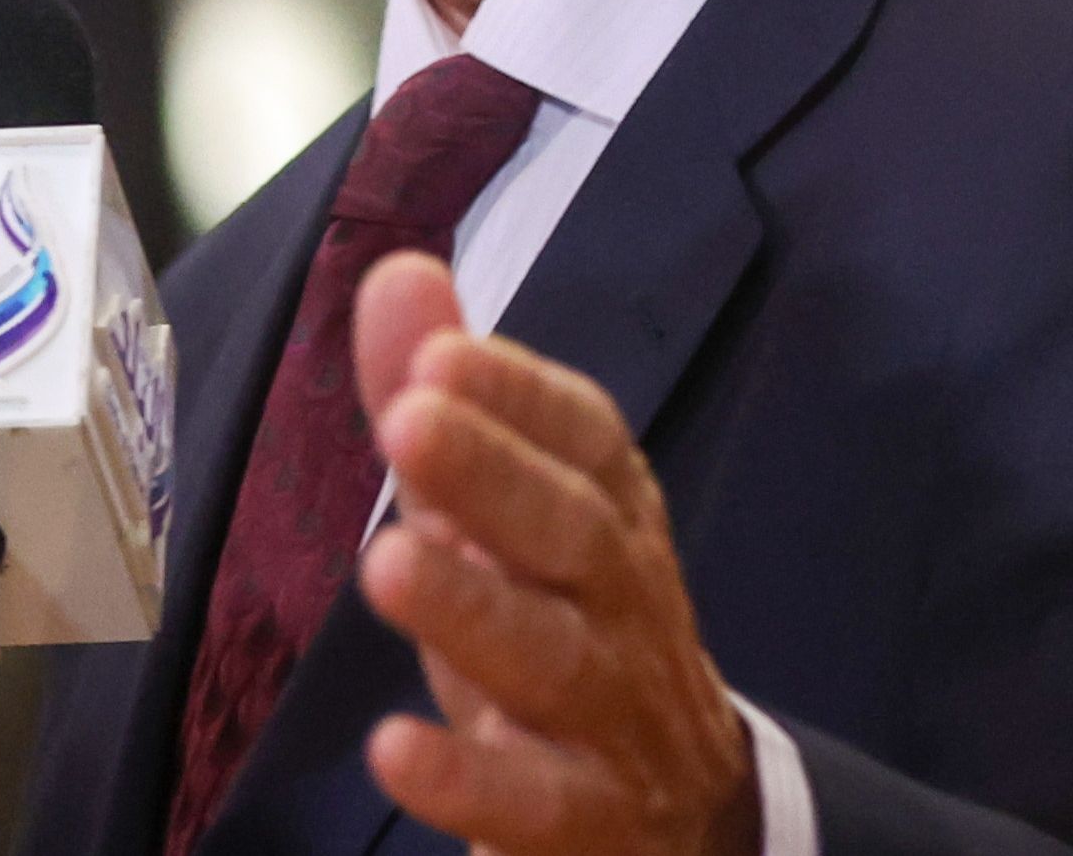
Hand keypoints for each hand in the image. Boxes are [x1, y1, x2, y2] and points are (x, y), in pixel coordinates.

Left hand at [352, 252, 758, 855]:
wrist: (683, 818)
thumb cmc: (565, 630)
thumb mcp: (503, 516)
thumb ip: (447, 402)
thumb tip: (397, 271)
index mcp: (608, 518)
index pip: (587, 440)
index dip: (521, 393)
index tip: (442, 352)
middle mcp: (623, 606)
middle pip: (573, 535)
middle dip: (497, 477)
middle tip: (410, 422)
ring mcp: (613, 719)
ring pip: (557, 661)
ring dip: (476, 610)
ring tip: (388, 565)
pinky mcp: (589, 824)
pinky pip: (538, 804)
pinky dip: (468, 780)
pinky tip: (392, 750)